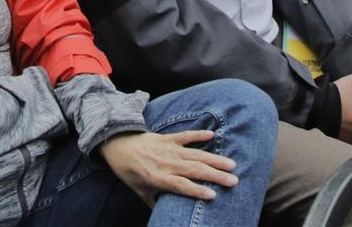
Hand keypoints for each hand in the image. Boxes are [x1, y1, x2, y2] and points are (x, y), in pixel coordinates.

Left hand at [98, 130, 238, 206]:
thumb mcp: (141, 192)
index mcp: (158, 178)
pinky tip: (212, 135)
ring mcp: (168, 149)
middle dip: (215, 175)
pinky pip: (186, 136)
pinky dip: (199, 134)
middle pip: (194, 170)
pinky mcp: (168, 138)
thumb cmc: (130, 172)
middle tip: (233, 180)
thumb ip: (156, 203)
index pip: (181, 186)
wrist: (117, 146)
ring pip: (195, 154)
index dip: (197, 191)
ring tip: (231, 164)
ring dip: (214, 159)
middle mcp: (165, 163)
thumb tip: (167, 217)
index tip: (214, 195)